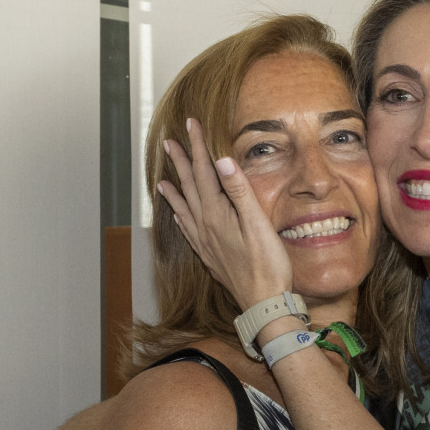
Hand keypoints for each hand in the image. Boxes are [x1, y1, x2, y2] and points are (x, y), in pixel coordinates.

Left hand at [158, 119, 291, 309]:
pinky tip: (177, 219)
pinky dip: (181, 219)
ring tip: (162, 180)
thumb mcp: (258, 224)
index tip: (190, 125)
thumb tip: (221, 161)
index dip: (197, 147)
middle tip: (169, 143)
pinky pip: (188, 232)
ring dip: (175, 192)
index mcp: (217, 214)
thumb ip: (239, 191)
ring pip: (184, 209)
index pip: (204, 172)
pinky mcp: (210, 256)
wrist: (264, 304)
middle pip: (190, 187)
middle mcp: (205, 226)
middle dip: (181, 163)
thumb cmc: (268, 265)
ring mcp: (205, 243)